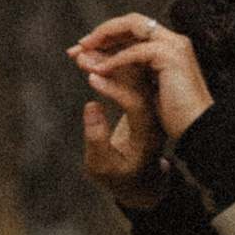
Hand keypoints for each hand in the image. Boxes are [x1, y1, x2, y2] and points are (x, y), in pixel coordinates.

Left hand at [72, 14, 213, 145]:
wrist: (200, 132)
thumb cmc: (176, 119)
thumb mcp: (146, 92)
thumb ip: (128, 75)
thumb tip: (98, 64)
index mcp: (169, 48)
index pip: (134, 30)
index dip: (108, 36)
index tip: (83, 50)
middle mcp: (173, 42)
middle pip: (131, 22)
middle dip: (102, 33)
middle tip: (78, 46)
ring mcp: (174, 47)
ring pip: (131, 29)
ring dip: (103, 42)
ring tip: (81, 56)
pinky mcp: (171, 57)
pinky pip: (135, 52)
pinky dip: (114, 61)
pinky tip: (98, 73)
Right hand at [82, 54, 166, 210]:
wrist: (140, 180)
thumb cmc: (118, 178)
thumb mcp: (103, 167)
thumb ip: (96, 139)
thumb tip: (91, 106)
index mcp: (148, 134)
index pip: (136, 103)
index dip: (114, 88)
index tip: (91, 78)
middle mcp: (153, 115)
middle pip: (137, 80)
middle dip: (109, 64)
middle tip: (81, 54)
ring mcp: (150, 104)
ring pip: (133, 72)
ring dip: (108, 59)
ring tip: (80, 53)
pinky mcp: (143, 98)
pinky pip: (130, 74)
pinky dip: (110, 64)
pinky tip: (91, 57)